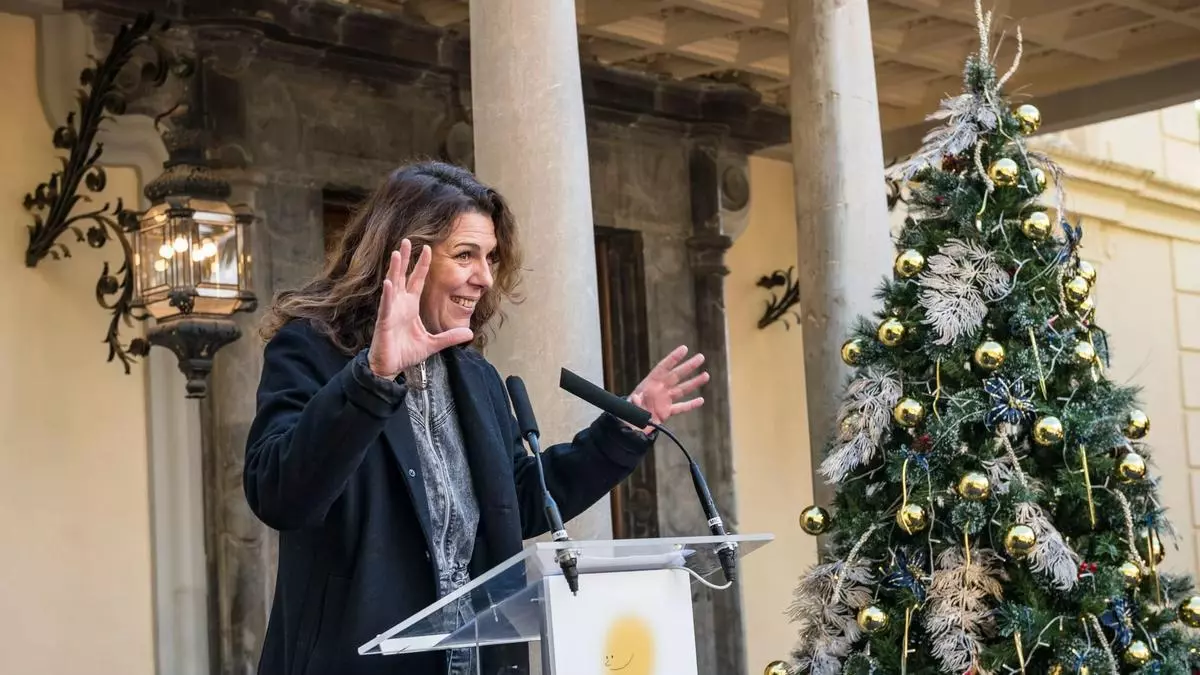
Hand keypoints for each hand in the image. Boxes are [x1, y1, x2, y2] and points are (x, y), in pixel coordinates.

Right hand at [367, 239, 473, 379]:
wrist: (390, 367)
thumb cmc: (406, 353)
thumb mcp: (433, 344)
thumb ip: (450, 337)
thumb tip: (470, 333)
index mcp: (410, 306)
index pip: (417, 281)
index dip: (421, 265)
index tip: (427, 249)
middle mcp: (399, 304)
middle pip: (403, 276)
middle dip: (405, 259)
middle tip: (406, 239)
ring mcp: (391, 311)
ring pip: (392, 286)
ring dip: (394, 270)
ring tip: (397, 253)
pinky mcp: (384, 322)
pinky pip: (386, 306)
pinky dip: (388, 295)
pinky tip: (390, 283)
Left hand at [626, 345, 708, 432]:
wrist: (628, 426)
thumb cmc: (626, 413)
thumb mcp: (628, 407)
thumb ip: (633, 402)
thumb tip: (637, 398)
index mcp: (649, 383)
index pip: (663, 368)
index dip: (673, 358)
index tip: (684, 349)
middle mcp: (659, 389)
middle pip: (676, 376)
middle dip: (689, 367)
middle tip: (701, 357)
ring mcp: (664, 400)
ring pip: (682, 390)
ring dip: (694, 383)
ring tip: (706, 375)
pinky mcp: (666, 412)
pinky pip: (681, 407)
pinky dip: (691, 405)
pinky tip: (701, 400)